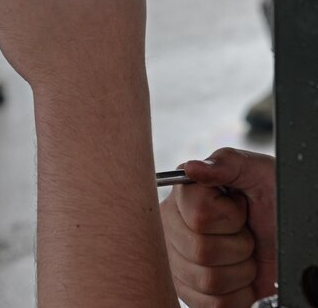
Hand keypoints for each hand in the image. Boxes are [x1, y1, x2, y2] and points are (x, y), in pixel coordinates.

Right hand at [160, 147, 275, 307]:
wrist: (285, 227)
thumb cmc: (270, 195)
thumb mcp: (255, 170)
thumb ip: (225, 162)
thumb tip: (192, 168)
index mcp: (183, 191)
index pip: (199, 216)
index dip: (231, 216)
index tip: (239, 205)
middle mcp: (172, 224)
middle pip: (201, 251)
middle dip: (238, 244)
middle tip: (244, 231)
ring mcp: (177, 258)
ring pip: (207, 281)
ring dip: (240, 270)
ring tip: (243, 251)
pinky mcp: (188, 289)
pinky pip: (213, 304)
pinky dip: (238, 293)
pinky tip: (238, 273)